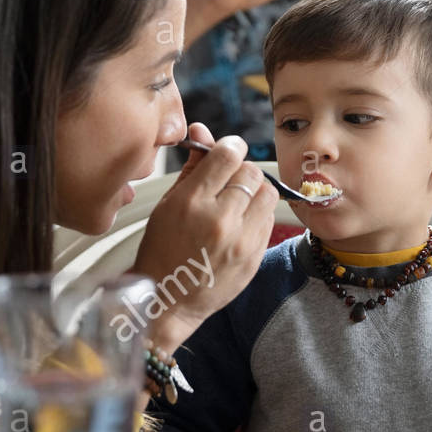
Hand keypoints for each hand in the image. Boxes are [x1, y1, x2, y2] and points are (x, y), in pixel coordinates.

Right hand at [129, 123, 276, 351]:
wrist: (169, 300)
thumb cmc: (162, 251)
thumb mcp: (167, 205)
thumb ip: (192, 168)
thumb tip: (203, 131)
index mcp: (192, 203)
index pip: (228, 155)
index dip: (230, 147)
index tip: (228, 152)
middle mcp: (219, 220)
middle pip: (252, 172)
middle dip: (242, 171)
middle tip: (230, 182)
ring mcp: (241, 241)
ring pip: (268, 193)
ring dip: (255, 192)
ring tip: (238, 203)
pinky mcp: (254, 256)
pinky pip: (269, 219)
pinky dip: (258, 215)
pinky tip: (240, 224)